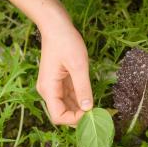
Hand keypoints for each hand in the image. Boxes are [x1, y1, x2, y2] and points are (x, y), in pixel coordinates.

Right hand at [1, 0, 93, 125]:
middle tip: (99, 115)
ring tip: (98, 109)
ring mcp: (53, 86)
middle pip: (62, 113)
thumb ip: (83, 88)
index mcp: (48, 88)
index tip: (92, 114)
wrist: (56, 26)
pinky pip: (69, 96)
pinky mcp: (59, 81)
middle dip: (79, 116)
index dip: (74, 120)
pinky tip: (92, 99)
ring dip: (81, 109)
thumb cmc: (66, 42)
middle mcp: (48, 90)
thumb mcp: (78, 65)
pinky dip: (80, 100)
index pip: (58, 116)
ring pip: (67, 106)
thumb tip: (89, 109)